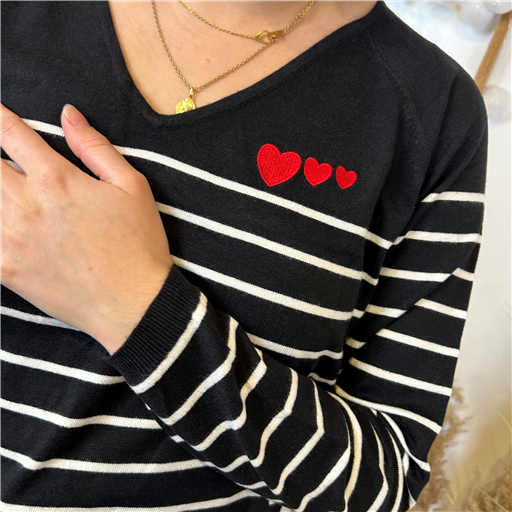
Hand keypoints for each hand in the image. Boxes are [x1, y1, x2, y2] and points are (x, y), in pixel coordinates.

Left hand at [0, 102, 173, 354]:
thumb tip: (67, 114)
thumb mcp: (132, 187)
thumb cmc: (139, 244)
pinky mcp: (4, 269)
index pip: (10, 133)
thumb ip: (95, 147)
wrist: (133, 303)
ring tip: (0, 189)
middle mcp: (25, 204)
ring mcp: (9, 238)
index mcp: (56, 179)